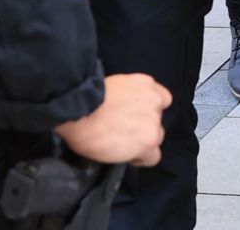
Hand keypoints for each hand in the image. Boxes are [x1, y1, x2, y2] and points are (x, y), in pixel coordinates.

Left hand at [55, 73, 170, 166]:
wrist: (80, 106)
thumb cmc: (88, 135)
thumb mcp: (109, 156)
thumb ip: (129, 151)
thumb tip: (130, 147)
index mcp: (148, 143)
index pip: (153, 156)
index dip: (140, 154)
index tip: (129, 149)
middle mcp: (155, 122)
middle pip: (157, 132)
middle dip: (143, 132)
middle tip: (125, 127)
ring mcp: (152, 100)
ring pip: (159, 110)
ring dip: (148, 111)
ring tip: (129, 108)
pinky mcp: (146, 82)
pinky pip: (157, 91)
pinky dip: (150, 93)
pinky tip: (136, 95)